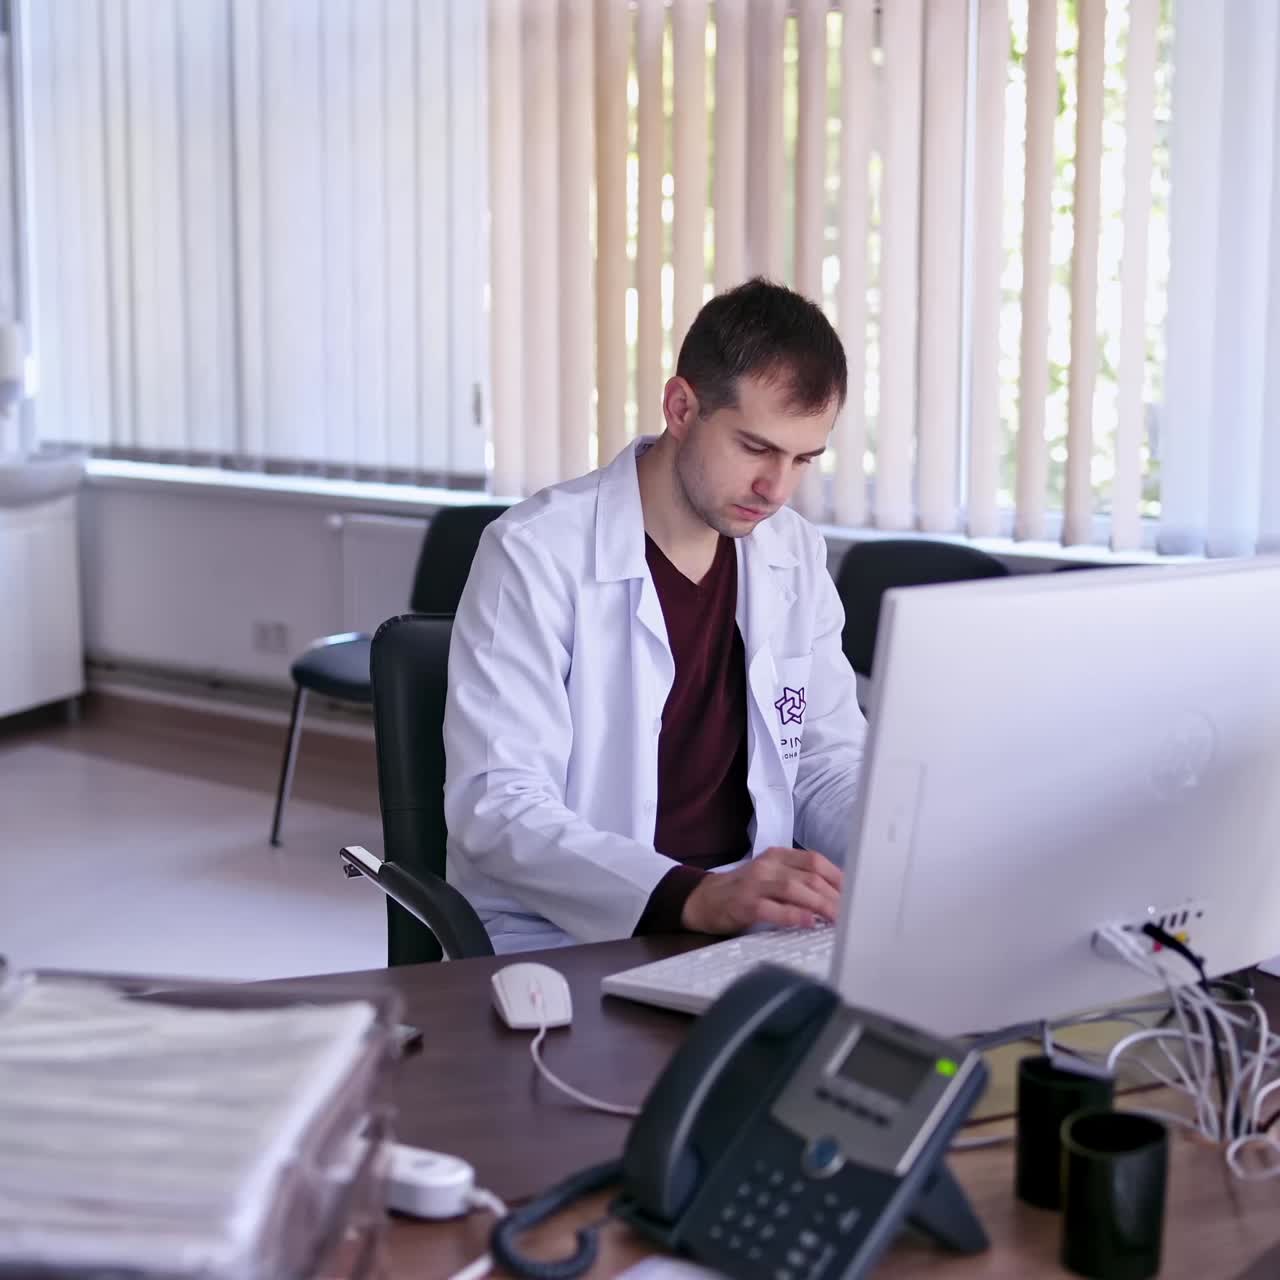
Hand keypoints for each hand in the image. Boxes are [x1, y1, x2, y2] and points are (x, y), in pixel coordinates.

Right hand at [680, 847, 842, 934]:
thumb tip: (838, 896)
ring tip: (836, 919)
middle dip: (835, 896)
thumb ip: (799, 880)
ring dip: (820, 905)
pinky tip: (807, 922)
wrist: (704, 899)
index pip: (816, 861)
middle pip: (810, 876)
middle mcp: (768, 866)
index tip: (855, 895)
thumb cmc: (745, 890)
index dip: (838, 878)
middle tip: (851, 914)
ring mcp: (754, 884)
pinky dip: (793, 915)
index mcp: (778, 856)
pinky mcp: (744, 904)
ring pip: (794, 889)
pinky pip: (772, 908)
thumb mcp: (772, 876)